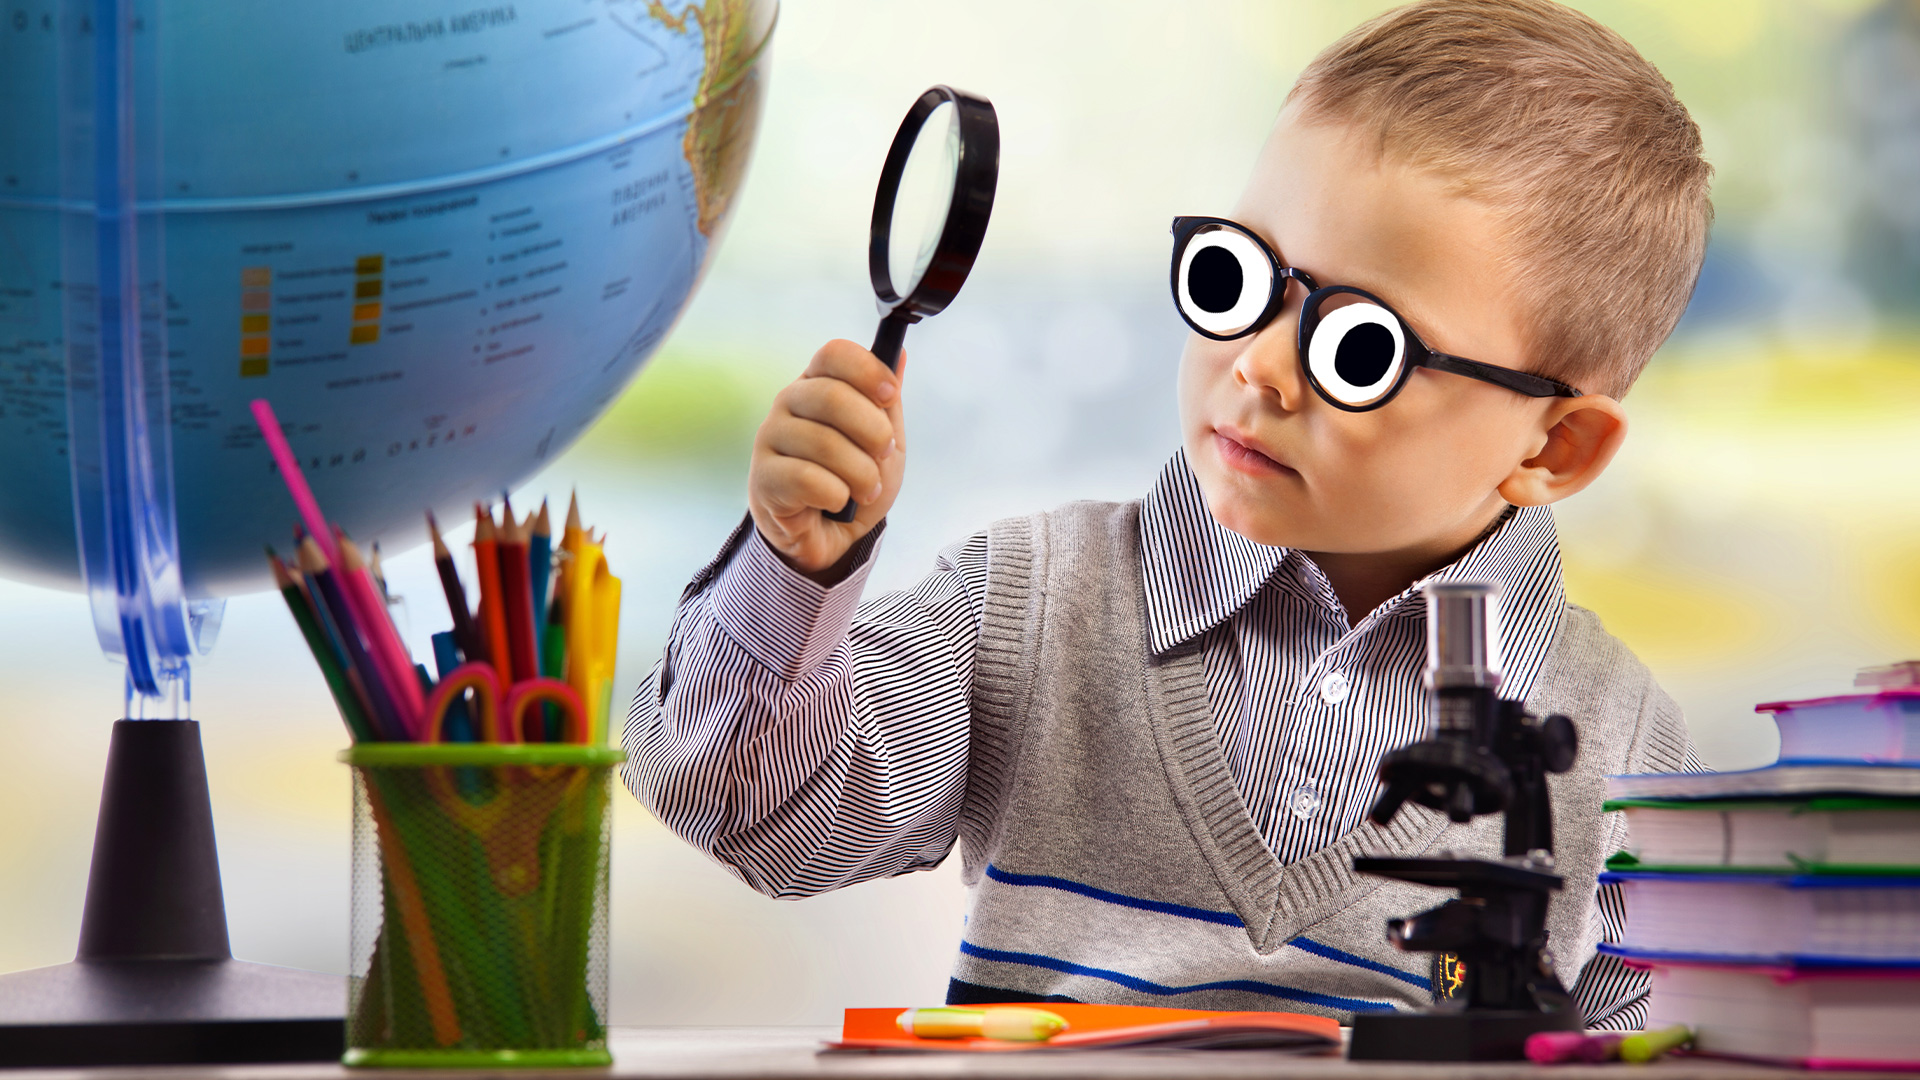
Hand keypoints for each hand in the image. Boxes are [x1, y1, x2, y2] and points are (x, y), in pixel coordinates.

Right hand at [748, 339, 904, 577]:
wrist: (832, 536)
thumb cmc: (854, 482)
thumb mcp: (883, 443)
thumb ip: (887, 403)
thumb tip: (899, 353)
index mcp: (818, 384)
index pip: (834, 354)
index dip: (867, 370)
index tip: (889, 396)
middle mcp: (788, 403)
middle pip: (831, 396)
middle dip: (872, 431)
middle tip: (884, 454)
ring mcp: (771, 438)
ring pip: (823, 442)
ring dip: (860, 473)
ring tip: (866, 489)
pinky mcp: (763, 478)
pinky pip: (806, 479)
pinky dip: (836, 495)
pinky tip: (838, 502)